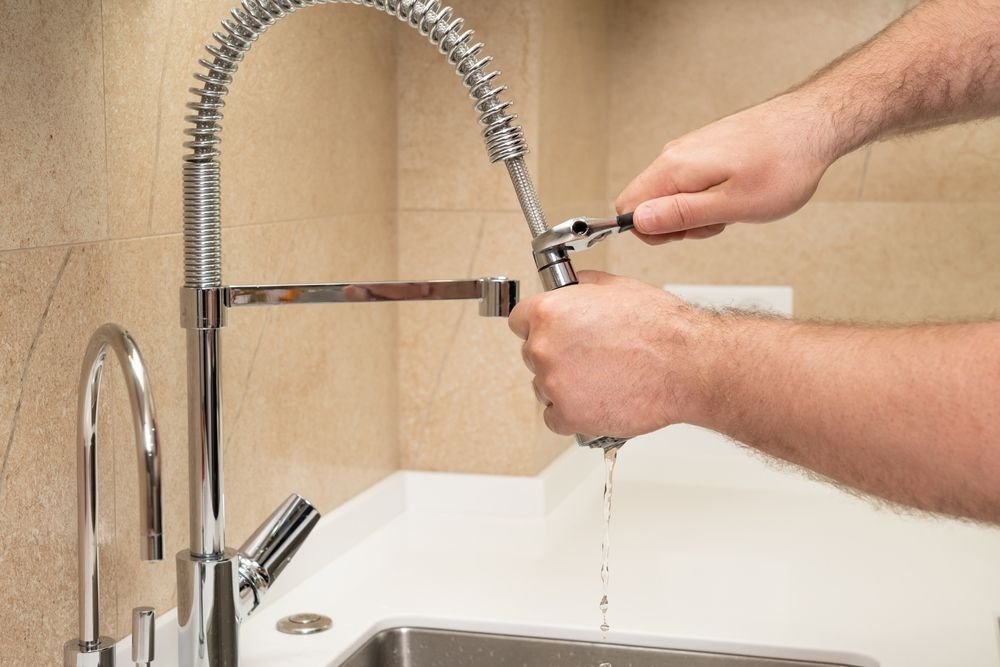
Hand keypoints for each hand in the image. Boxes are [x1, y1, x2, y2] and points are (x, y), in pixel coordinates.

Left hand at [507, 271, 713, 437]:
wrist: (685, 365)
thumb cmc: (658, 328)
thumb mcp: (615, 287)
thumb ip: (581, 288)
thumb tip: (571, 288)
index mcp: (550, 312)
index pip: (520, 321)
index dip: (538, 326)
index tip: (552, 333)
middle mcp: (544, 347)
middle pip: (532, 355)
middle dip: (555, 356)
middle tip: (588, 358)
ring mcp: (554, 383)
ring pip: (543, 387)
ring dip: (564, 385)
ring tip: (600, 379)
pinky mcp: (568, 415)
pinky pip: (555, 418)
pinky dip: (572, 414)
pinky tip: (596, 401)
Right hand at [615, 93, 837, 243]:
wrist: (815, 125)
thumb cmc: (784, 164)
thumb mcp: (732, 205)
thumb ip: (681, 215)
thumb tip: (639, 220)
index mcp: (675, 168)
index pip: (627, 206)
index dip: (650, 231)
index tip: (685, 234)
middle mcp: (675, 154)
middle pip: (648, 203)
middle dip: (677, 224)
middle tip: (716, 223)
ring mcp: (690, 149)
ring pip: (671, 195)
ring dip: (696, 213)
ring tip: (734, 208)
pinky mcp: (706, 148)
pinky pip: (690, 183)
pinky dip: (709, 198)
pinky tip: (738, 194)